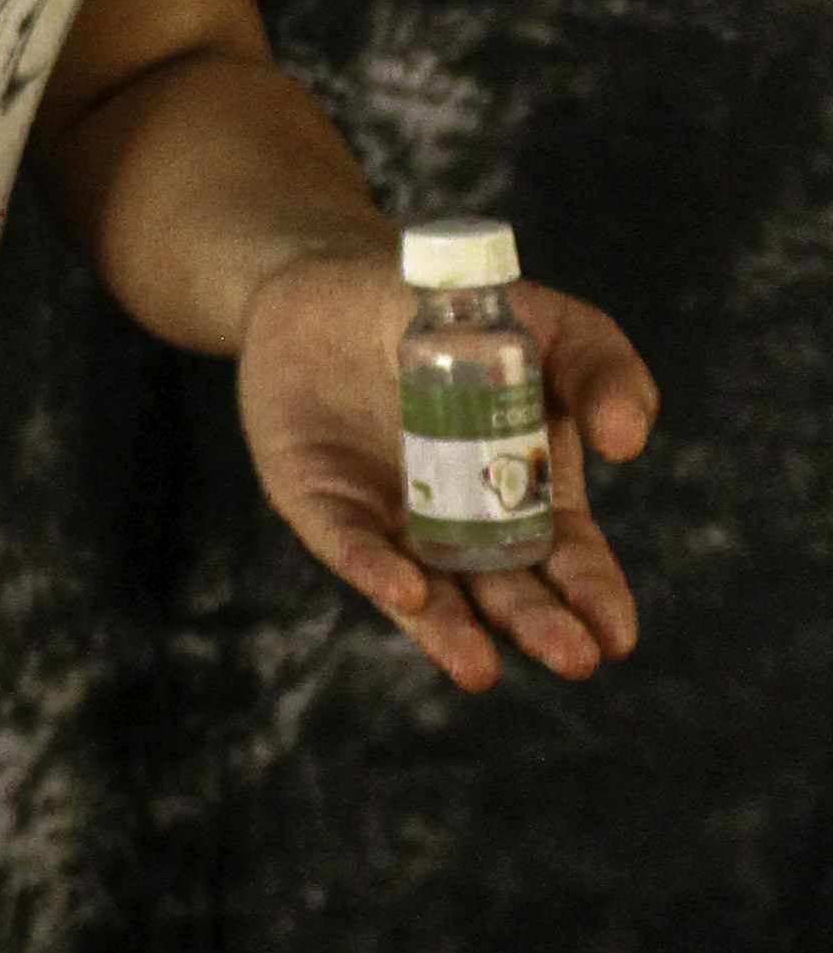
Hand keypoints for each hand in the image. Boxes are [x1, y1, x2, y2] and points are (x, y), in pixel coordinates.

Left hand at [236, 244, 654, 692]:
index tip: (618, 634)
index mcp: (528, 494)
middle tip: (575, 659)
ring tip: (481, 670)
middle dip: (539, 627)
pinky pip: (351, 547)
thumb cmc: (462, 314)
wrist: (337, 282)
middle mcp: (462, 527)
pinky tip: (407, 594)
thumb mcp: (551, 327)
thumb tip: (628, 441)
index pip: (570, 560)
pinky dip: (377, 572)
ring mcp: (393, 523)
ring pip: (428, 593)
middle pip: (505, 591)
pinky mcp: (325, 506)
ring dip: (454, 633)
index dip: (595, 597)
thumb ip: (603, 373)